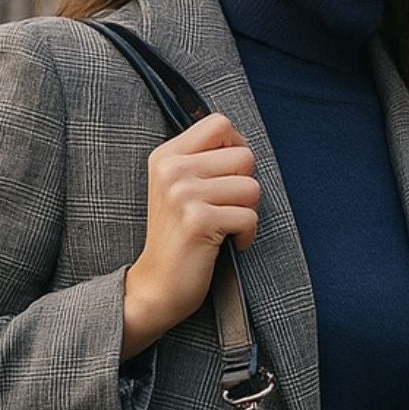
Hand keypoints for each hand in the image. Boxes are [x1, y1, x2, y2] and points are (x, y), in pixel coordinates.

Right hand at [125, 111, 259, 340]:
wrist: (157, 286)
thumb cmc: (178, 237)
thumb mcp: (179, 188)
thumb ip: (203, 160)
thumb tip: (242, 143)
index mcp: (166, 156)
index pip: (219, 123)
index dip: (236, 146)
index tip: (229, 175)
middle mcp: (172, 170)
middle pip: (244, 156)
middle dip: (244, 186)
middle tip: (225, 208)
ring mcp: (183, 194)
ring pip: (251, 187)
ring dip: (247, 212)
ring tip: (224, 227)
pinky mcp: (198, 221)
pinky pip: (249, 217)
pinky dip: (246, 236)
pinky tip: (228, 244)